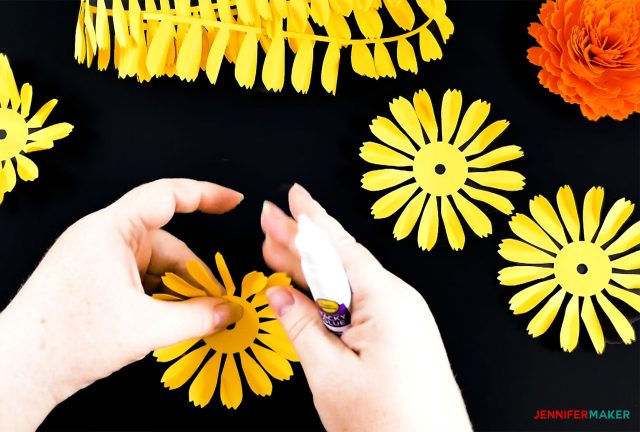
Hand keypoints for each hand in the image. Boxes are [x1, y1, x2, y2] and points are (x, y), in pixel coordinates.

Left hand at [0, 179, 244, 430]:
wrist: (18, 369)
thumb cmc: (64, 339)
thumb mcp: (144, 328)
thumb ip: (196, 317)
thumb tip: (226, 311)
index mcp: (109, 230)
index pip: (166, 196)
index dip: (205, 195)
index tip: (231, 200)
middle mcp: (100, 236)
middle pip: (164, 241)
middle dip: (191, 272)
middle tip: (215, 299)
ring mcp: (93, 257)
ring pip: (150, 263)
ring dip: (172, 288)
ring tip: (187, 318)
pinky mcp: (89, 277)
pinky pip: (134, 276)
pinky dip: (155, 295)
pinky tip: (164, 320)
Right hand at [261, 184, 471, 430]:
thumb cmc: (393, 425)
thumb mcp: (331, 375)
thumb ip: (302, 328)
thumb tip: (279, 296)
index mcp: (386, 302)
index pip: (338, 248)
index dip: (309, 220)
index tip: (292, 197)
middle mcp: (400, 302)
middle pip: (341, 260)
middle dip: (302, 240)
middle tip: (270, 219)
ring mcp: (403, 319)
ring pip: (349, 283)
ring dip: (312, 268)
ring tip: (276, 250)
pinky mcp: (402, 336)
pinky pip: (360, 303)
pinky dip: (330, 295)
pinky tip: (307, 291)